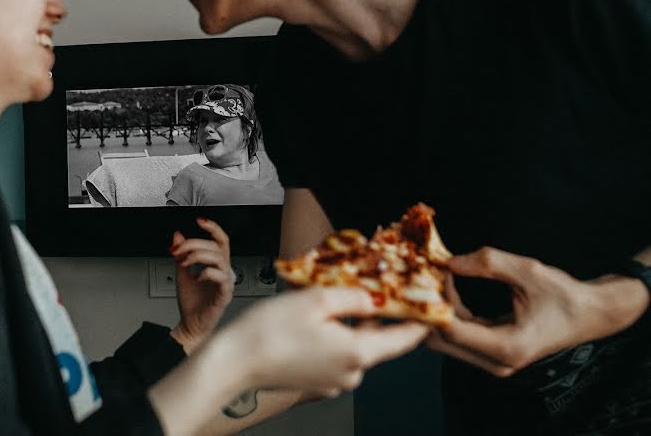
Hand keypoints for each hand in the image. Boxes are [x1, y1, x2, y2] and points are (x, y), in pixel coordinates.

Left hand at [170, 218, 234, 352]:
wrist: (190, 324)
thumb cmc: (191, 301)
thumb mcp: (181, 271)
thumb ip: (181, 253)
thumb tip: (177, 235)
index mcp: (217, 264)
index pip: (221, 240)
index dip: (213, 228)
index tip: (199, 220)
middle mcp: (224, 271)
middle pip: (216, 246)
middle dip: (194, 243)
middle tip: (178, 250)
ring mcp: (226, 282)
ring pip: (219, 258)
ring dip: (198, 256)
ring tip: (184, 262)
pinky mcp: (224, 295)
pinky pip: (221, 277)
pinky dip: (206, 272)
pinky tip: (196, 276)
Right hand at [226, 287, 428, 391]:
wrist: (235, 361)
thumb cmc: (269, 331)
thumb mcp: (317, 299)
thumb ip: (354, 296)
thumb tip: (377, 298)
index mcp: (357, 353)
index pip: (405, 338)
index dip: (421, 319)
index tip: (432, 305)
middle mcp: (351, 373)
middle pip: (379, 339)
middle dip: (380, 313)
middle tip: (378, 285)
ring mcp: (333, 381)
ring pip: (355, 345)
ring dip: (353, 323)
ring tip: (340, 296)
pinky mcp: (316, 381)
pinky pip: (336, 354)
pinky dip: (336, 336)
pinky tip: (320, 318)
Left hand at [427, 247, 646, 376]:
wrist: (591, 314)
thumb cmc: (564, 294)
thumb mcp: (529, 271)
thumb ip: (489, 262)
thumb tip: (450, 261)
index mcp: (507, 347)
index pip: (450, 330)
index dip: (436, 302)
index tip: (434, 272)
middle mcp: (497, 362)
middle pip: (441, 340)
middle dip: (431, 308)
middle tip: (429, 275)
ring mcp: (494, 361)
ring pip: (446, 339)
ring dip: (439, 310)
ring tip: (440, 277)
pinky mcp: (492, 353)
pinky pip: (459, 335)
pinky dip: (451, 313)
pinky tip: (451, 287)